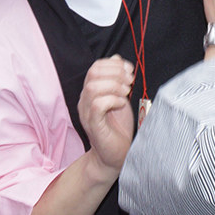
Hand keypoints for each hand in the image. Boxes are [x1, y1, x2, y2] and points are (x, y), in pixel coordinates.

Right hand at [78, 57, 137, 171]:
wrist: (115, 156)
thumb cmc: (118, 128)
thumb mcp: (120, 97)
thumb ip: (117, 79)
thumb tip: (117, 58)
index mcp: (91, 92)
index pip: (95, 67)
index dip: (114, 64)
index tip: (130, 71)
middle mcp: (85, 100)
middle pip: (93, 73)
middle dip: (116, 72)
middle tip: (130, 82)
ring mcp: (87, 112)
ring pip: (93, 87)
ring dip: (114, 86)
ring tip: (126, 93)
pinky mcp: (93, 125)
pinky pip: (97, 105)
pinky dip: (112, 100)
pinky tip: (121, 104)